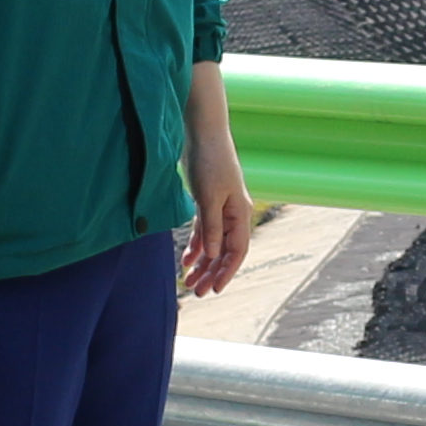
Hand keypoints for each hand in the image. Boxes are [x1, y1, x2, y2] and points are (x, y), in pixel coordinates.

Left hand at [181, 102, 254, 300]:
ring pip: (212, 244)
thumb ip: (211, 227)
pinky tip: (185, 261)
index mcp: (240, 213)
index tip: (214, 290)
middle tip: (197, 293)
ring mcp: (220, 208)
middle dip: (212, 273)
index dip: (227, 272)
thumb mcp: (209, 197)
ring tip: (188, 282)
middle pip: (224, 251)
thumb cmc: (210, 162)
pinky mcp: (207, 201)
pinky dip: (195, 246)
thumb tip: (211, 256)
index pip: (237, 250)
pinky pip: (203, 231)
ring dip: (202, 264)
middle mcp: (233, 214)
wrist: (202, 132)